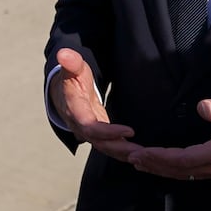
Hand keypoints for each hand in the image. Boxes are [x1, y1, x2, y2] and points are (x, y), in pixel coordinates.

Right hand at [50, 47, 142, 161]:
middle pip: (101, 143)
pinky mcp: (100, 136)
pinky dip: (126, 153)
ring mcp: (91, 134)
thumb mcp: (73, 69)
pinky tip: (143, 155)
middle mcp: (82, 127)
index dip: (108, 132)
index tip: (129, 131)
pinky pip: (112, 147)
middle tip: (143, 153)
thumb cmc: (72, 80)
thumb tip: (64, 53)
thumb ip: (71, 62)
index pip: (91, 127)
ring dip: (126, 154)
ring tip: (147, 157)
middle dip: (121, 149)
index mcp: (76, 112)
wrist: (64, 94)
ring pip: (108, 148)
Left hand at [125, 98, 210, 180]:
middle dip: (154, 164)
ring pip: (182, 175)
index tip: (142, 150)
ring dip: (159, 169)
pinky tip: (156, 167)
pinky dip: (169, 171)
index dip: (161, 156)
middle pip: (179, 169)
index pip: (185, 158)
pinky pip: (188, 174)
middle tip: (131, 157)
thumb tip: (201, 107)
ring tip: (138, 162)